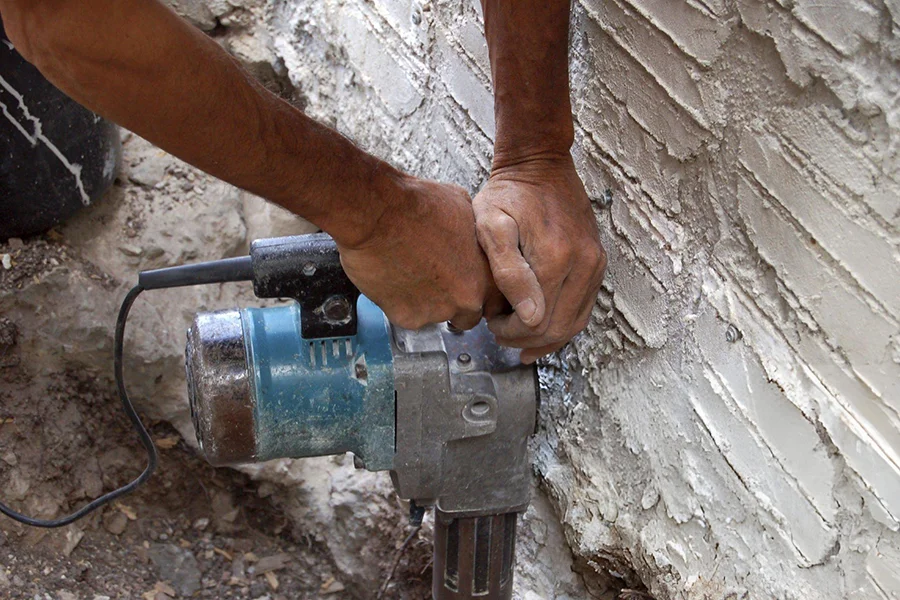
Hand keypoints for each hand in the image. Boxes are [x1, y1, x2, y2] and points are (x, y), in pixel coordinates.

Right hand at [337, 174, 504, 330]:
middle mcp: (465, 300)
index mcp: (485, 277)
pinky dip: (401, 302)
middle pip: (467, 316)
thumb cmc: (419, 206)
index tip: (468, 286)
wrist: (379, 214)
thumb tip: (471, 240)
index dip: (480, 293)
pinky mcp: (407, 317)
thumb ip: (474, 237)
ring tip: (411, 273)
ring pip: (435, 316)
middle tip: (437, 280)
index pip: (495, 303)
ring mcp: (436, 312)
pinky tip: (394, 279)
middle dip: (454, 302)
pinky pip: (408, 316)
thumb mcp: (464, 210)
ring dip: (426, 301)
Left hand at [473, 154, 605, 362]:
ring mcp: (594, 264)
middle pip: (557, 328)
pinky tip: (543, 328)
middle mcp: (583, 265)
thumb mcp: (492, 225)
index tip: (491, 321)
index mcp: (555, 258)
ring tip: (519, 336)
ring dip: (546, 337)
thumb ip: (508, 271)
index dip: (510, 332)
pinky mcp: (597, 262)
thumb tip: (529, 316)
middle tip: (500, 332)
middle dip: (526, 339)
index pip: (536, 322)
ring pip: (574, 323)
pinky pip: (584, 307)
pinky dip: (563, 323)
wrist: (540, 164)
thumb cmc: (508, 194)